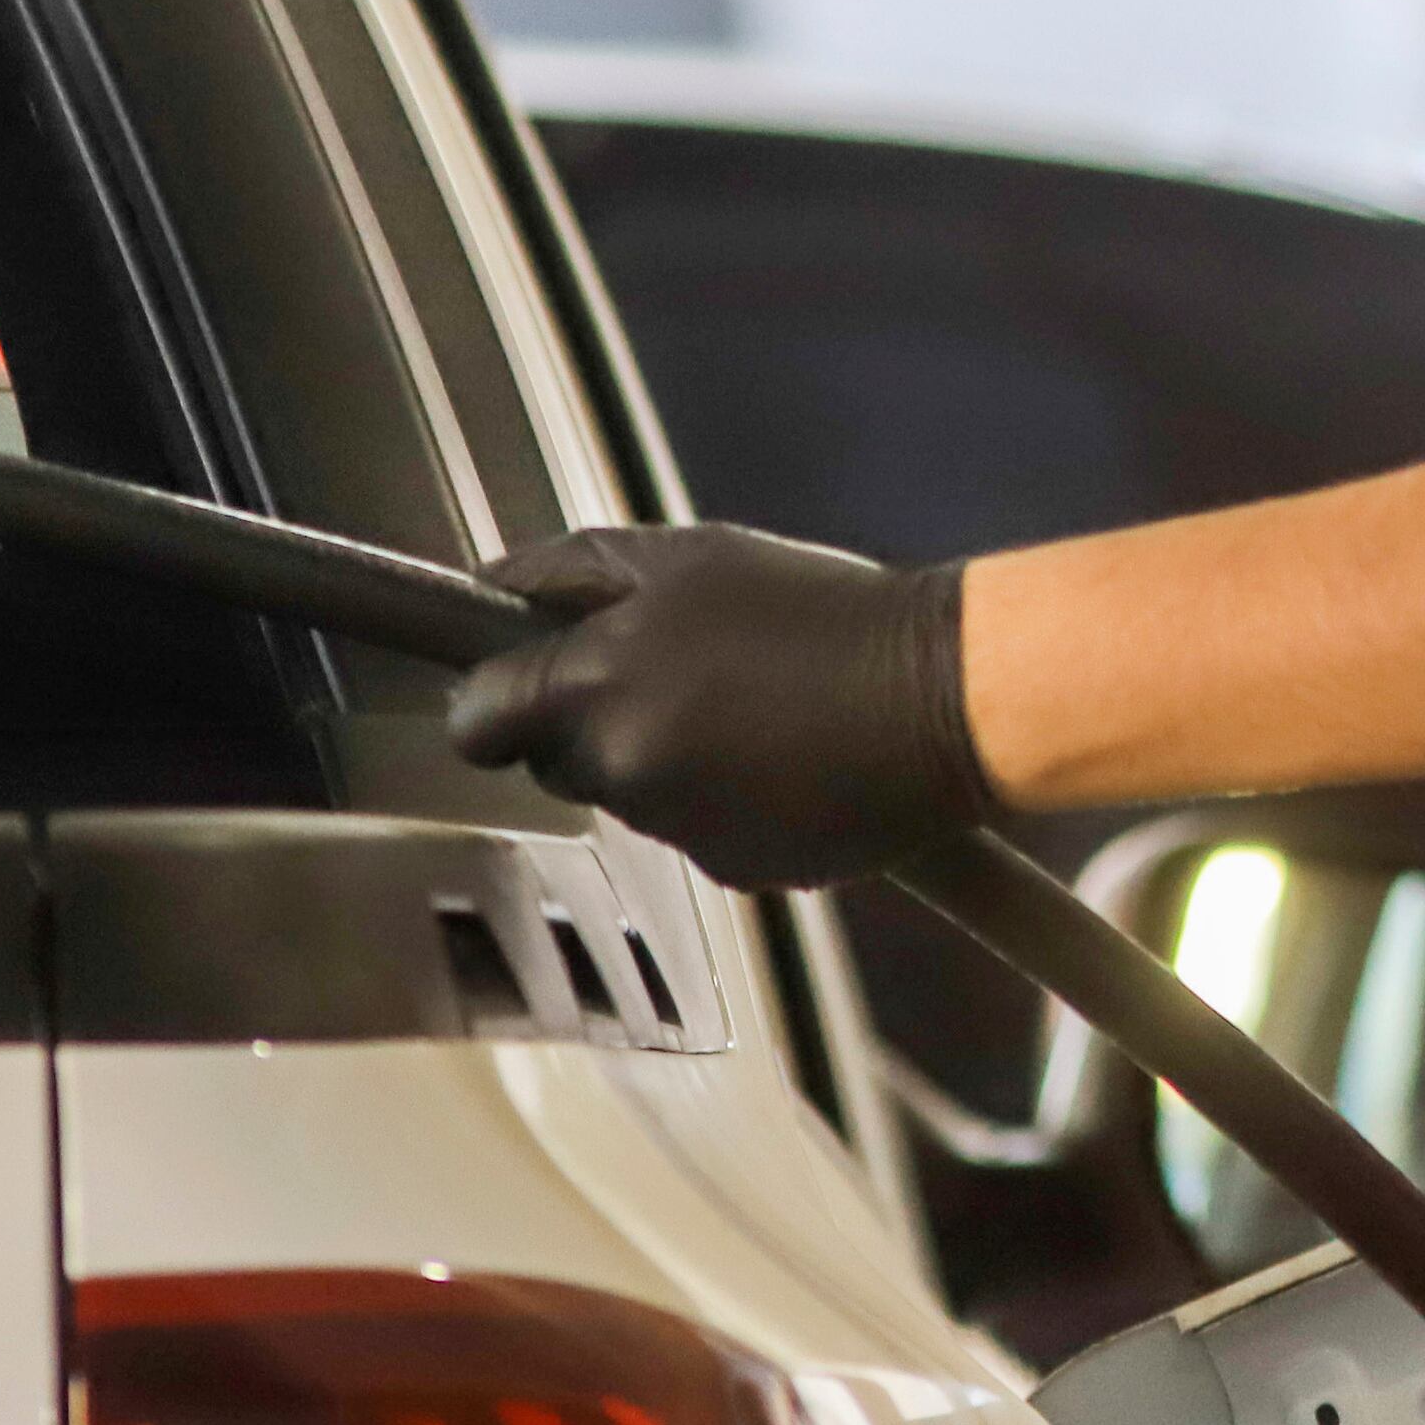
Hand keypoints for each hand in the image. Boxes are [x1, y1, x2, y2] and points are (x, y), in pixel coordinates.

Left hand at [447, 524, 985, 888]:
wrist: (943, 696)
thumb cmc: (825, 613)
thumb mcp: (692, 555)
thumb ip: (574, 570)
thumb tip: (488, 586)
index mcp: (597, 685)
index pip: (480, 717)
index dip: (494, 700)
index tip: (517, 687)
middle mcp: (625, 768)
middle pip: (557, 763)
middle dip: (595, 726)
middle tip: (678, 674)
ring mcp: (679, 829)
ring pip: (633, 798)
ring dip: (667, 760)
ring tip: (751, 708)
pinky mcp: (737, 869)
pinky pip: (699, 835)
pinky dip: (728, 802)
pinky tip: (783, 756)